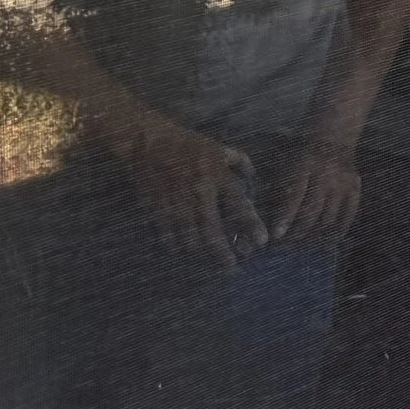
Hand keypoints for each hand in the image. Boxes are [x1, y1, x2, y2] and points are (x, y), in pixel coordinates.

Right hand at [119, 115, 266, 269]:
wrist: (148, 141)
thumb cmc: (187, 144)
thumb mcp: (219, 148)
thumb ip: (240, 162)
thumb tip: (253, 177)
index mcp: (217, 176)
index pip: (239, 205)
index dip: (251, 225)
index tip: (261, 242)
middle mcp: (199, 192)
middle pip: (212, 230)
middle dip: (222, 253)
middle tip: (231, 267)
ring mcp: (176, 203)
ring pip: (189, 238)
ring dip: (199, 252)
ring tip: (206, 258)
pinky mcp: (156, 209)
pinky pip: (167, 235)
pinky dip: (175, 245)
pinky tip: (181, 248)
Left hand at [269, 140, 361, 240]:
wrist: (334, 140)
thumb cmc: (306, 157)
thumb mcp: (290, 166)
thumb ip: (282, 190)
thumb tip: (272, 219)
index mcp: (305, 167)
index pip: (295, 197)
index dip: (286, 218)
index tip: (277, 235)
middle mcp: (326, 176)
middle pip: (312, 211)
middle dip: (299, 231)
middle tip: (290, 242)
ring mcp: (343, 183)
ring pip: (329, 217)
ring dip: (316, 234)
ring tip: (306, 242)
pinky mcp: (355, 188)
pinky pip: (349, 214)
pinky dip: (340, 229)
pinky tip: (331, 240)